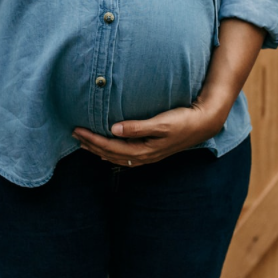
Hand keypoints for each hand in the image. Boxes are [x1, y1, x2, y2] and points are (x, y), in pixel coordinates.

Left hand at [71, 98, 225, 167]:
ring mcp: (147, 155)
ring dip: (98, 149)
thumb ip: (137, 127)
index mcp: (143, 150)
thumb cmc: (183, 121)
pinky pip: (125, 155)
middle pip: (110, 154)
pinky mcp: (151, 150)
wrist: (203, 124)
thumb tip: (113, 129)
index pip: (110, 147)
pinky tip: (107, 147)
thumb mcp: (161, 123)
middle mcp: (143, 156)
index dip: (92, 140)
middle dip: (91, 145)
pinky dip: (111, 151)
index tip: (77, 130)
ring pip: (116, 156)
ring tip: (84, 142)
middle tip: (74, 134)